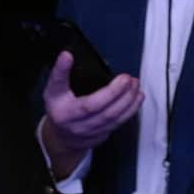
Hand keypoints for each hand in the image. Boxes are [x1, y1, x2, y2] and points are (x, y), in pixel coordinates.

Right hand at [41, 52, 142, 176]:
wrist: (62, 139)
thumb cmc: (61, 109)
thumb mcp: (55, 92)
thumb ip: (61, 74)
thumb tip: (67, 55)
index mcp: (61, 108)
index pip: (59, 87)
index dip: (64, 72)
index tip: (68, 56)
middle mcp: (73, 121)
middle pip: (95, 108)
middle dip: (115, 92)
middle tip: (127, 78)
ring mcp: (88, 130)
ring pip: (111, 117)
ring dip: (127, 99)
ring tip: (135, 84)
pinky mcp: (102, 134)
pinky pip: (118, 122)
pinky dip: (131, 109)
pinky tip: (137, 97)